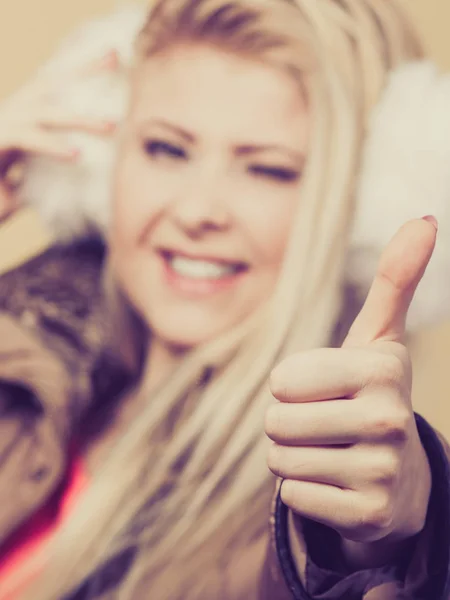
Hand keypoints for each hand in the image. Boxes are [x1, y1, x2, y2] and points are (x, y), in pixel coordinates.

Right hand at [0, 49, 118, 221]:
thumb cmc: (0, 193)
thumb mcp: (31, 182)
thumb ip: (54, 176)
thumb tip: (86, 184)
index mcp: (21, 116)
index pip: (53, 86)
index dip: (79, 70)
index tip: (111, 57)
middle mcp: (10, 114)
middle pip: (49, 84)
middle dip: (82, 70)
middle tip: (114, 58)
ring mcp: (2, 125)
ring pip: (45, 113)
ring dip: (80, 119)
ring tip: (111, 127)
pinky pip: (26, 138)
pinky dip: (51, 145)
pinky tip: (76, 154)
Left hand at [265, 217, 436, 566]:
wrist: (398, 474)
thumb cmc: (371, 394)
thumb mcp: (379, 338)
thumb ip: (394, 279)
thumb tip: (425, 218)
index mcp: (384, 369)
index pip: (282, 381)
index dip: (290, 387)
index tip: (323, 391)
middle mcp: (391, 420)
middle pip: (276, 421)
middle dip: (286, 423)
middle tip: (322, 426)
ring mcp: (383, 472)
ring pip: (281, 460)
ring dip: (291, 456)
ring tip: (328, 453)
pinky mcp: (369, 515)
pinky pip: (294, 497)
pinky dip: (302, 491)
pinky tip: (335, 485)